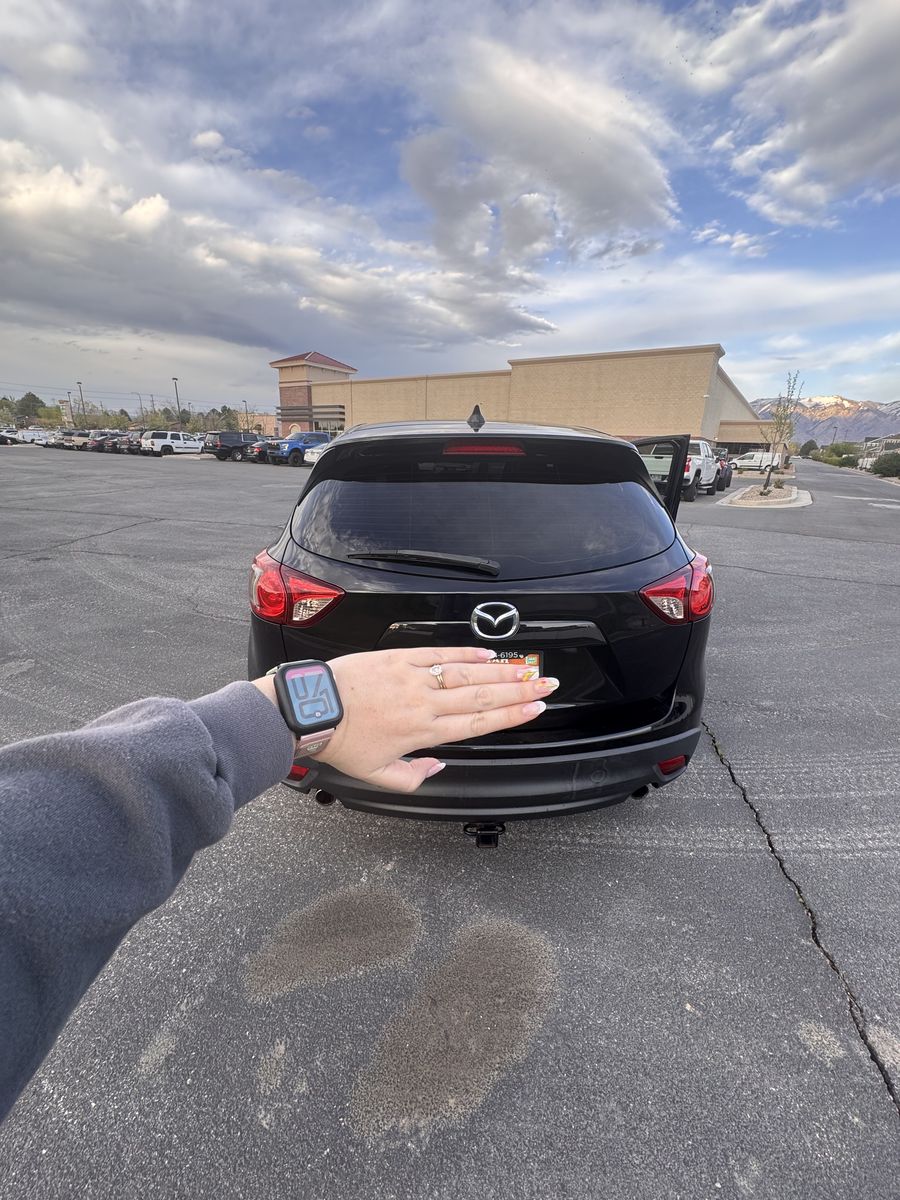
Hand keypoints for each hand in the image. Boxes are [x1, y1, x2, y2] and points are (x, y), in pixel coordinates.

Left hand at [254, 647, 558, 793]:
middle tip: (546, 684)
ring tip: (527, 668)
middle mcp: (425, 704)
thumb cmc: (340, 743)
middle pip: (482, 697)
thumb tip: (438, 768)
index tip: (536, 708)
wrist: (311, 710)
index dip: (512, 717)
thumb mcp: (376, 776)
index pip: (478, 724)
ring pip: (467, 674)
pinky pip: (438, 653)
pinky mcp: (398, 658)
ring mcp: (414, 678)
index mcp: (424, 733)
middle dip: (519, 691)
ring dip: (501, 671)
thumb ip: (412, 777)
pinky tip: (486, 653)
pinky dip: (465, 652)